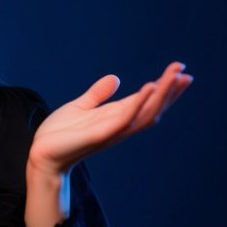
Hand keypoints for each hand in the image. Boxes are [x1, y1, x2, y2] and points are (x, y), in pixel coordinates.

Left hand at [28, 61, 192, 176]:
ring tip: (175, 76)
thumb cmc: (59, 134)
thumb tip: (116, 78)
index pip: (146, 101)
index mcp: (115, 117)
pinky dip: (138, 103)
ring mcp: (112, 131)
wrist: (42, 154)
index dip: (163, 88)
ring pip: (145, 113)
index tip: (179, 72)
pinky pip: (124, 118)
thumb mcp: (80, 107)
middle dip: (170, 91)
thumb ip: (98, 94)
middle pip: (153, 108)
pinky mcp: (99, 134)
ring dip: (161, 95)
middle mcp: (119, 125)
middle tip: (185, 72)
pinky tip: (149, 88)